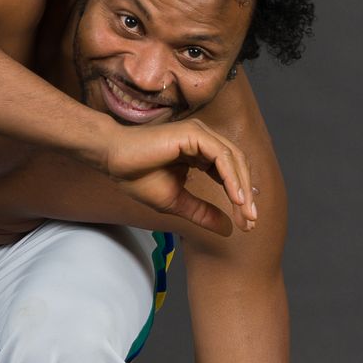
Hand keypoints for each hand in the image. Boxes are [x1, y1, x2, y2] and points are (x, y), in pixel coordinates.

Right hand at [95, 117, 256, 235]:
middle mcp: (203, 140)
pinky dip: (231, 177)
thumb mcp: (176, 202)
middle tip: (250, 222)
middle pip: (238, 167)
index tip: (246, 224)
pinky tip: (235, 197)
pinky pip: (221, 155)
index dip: (240, 199)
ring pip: (234, 160)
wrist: (112, 159)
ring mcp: (200, 134)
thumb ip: (202, 212)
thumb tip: (228, 229)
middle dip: (246, 196)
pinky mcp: (194, 133)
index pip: (230, 174)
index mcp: (199, 154)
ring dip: (243, 188)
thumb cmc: (137, 176)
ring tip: (245, 213)